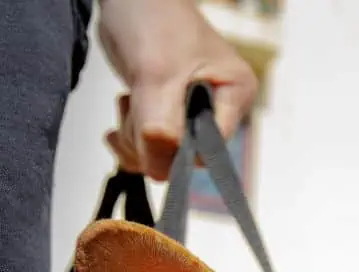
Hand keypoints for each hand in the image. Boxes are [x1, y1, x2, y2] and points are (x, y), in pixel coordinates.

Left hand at [98, 0, 257, 180]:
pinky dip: (130, 138)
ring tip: (128, 100)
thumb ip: (160, 124)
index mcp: (235, 94)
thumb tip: (161, 169)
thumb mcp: (156, 72)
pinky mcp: (169, 115)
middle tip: (133, 106)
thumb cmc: (151, 14)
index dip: (178, 150)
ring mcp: (192, 113)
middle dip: (150, 141)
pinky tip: (123, 113)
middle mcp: (220, 108)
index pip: (210, 149)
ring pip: (163, 155)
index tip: (151, 132)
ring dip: (135, 137)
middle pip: (185, 157)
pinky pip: (151, 148)